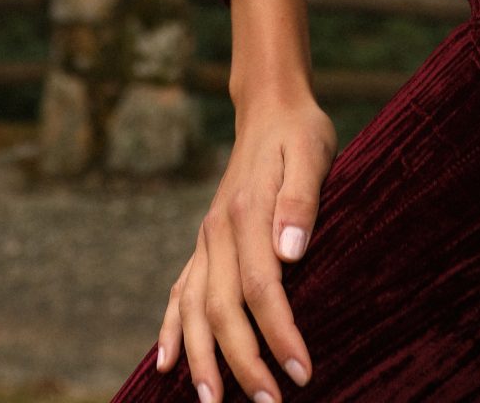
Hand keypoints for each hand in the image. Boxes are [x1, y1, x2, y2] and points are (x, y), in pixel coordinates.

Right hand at [156, 86, 335, 399]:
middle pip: (224, 309)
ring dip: (201, 358)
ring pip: (195, 309)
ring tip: (212, 402)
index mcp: (247, 212)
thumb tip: (291, 252)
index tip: (302, 373)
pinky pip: (181, 292)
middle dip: (243, 363)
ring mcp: (206, 239)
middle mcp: (218, 231)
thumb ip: (301, 200)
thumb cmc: (300, 133)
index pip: (263, 288)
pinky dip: (172, 329)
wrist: (270, 107)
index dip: (280, 334)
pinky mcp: (205, 245)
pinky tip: (166, 362)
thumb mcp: (312, 153)